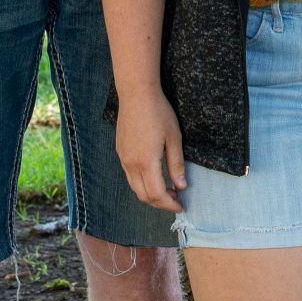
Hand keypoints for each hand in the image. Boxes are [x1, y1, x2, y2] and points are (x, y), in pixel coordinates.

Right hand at [115, 91, 189, 212]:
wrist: (136, 95)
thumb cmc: (159, 113)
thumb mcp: (174, 138)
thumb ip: (176, 164)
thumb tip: (181, 187)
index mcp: (146, 162)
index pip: (157, 194)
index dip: (169, 204)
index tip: (181, 206)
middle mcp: (131, 164)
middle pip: (144, 195)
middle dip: (160, 203)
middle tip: (177, 200)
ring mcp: (123, 158)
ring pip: (135, 187)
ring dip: (151, 194)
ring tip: (168, 190)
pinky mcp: (120, 152)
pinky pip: (130, 176)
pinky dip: (142, 184)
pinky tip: (155, 176)